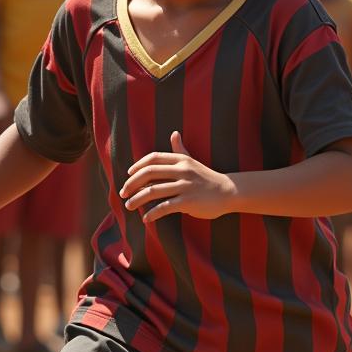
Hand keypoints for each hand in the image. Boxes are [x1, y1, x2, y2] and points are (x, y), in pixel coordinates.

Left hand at [120, 131, 235, 222]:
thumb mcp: (193, 161)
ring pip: (153, 191)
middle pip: (148, 173)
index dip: (137, 166)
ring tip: (129, 206)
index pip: (153, 158)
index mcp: (181, 159)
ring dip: (137, 200)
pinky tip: (146, 219)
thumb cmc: (207, 178)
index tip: (128, 174)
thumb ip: (180, 149)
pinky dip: (152, 214)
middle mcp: (182, 170)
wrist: (229, 192)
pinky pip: (164, 207)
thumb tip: (174, 133)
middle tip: (123, 193)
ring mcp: (185, 186)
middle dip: (132, 183)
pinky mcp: (188, 202)